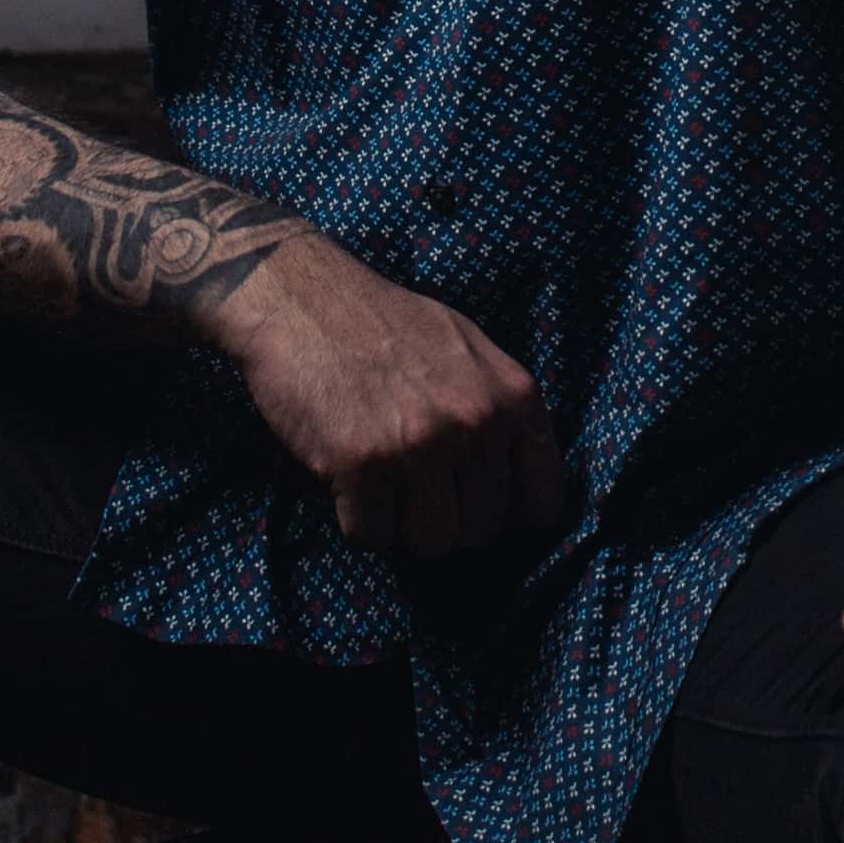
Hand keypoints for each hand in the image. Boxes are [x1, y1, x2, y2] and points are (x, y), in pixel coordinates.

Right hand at [201, 236, 568, 554]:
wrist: (301, 298)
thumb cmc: (385, 325)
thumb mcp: (471, 351)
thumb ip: (501, 413)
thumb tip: (519, 486)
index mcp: (514, 397)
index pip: (542, 505)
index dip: (507, 519)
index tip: (475, 509)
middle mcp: (477, 422)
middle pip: (480, 532)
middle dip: (446, 521)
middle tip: (412, 487)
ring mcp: (420, 444)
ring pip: (431, 544)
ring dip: (401, 526)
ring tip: (381, 481)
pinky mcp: (361, 464)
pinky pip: (371, 537)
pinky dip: (355, 521)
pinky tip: (345, 479)